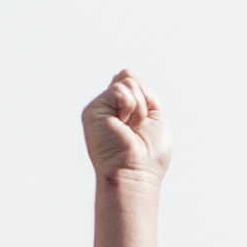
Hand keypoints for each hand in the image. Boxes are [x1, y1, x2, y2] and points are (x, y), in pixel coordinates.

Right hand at [82, 70, 172, 185]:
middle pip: (129, 76)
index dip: (146, 96)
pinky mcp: (92, 111)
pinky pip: (120, 91)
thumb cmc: (147, 157)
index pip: (134, 79)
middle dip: (144, 99)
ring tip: (130, 128)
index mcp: (121, 109)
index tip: (144, 122)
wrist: (135, 174)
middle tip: (137, 126)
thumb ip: (142, 94)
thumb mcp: (154, 118)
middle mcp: (107, 107)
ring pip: (126, 81)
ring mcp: (99, 108)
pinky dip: (130, 108)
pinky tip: (123, 126)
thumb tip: (125, 73)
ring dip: (138, 107)